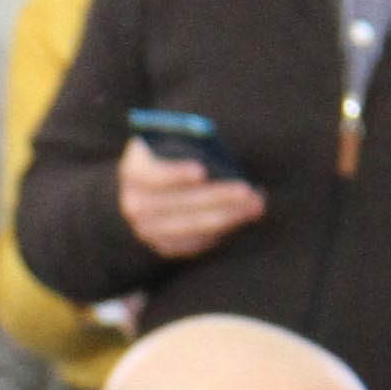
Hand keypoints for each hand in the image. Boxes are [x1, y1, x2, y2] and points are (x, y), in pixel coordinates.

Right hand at [115, 140, 267, 260]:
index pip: (152, 174)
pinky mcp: (165, 245)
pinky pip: (196, 242)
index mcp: (134, 170)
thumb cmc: (173, 153)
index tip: (202, 171)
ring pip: (191, 226)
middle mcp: (135, 204)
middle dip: (216, 197)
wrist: (150, 185)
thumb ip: (192, 146)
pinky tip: (243, 216)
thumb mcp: (176, 143)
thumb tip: (222, 161)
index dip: (175, 174)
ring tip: (256, 205)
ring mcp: (148, 229)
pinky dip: (222, 230)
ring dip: (227, 216)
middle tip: (247, 191)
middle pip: (178, 204)